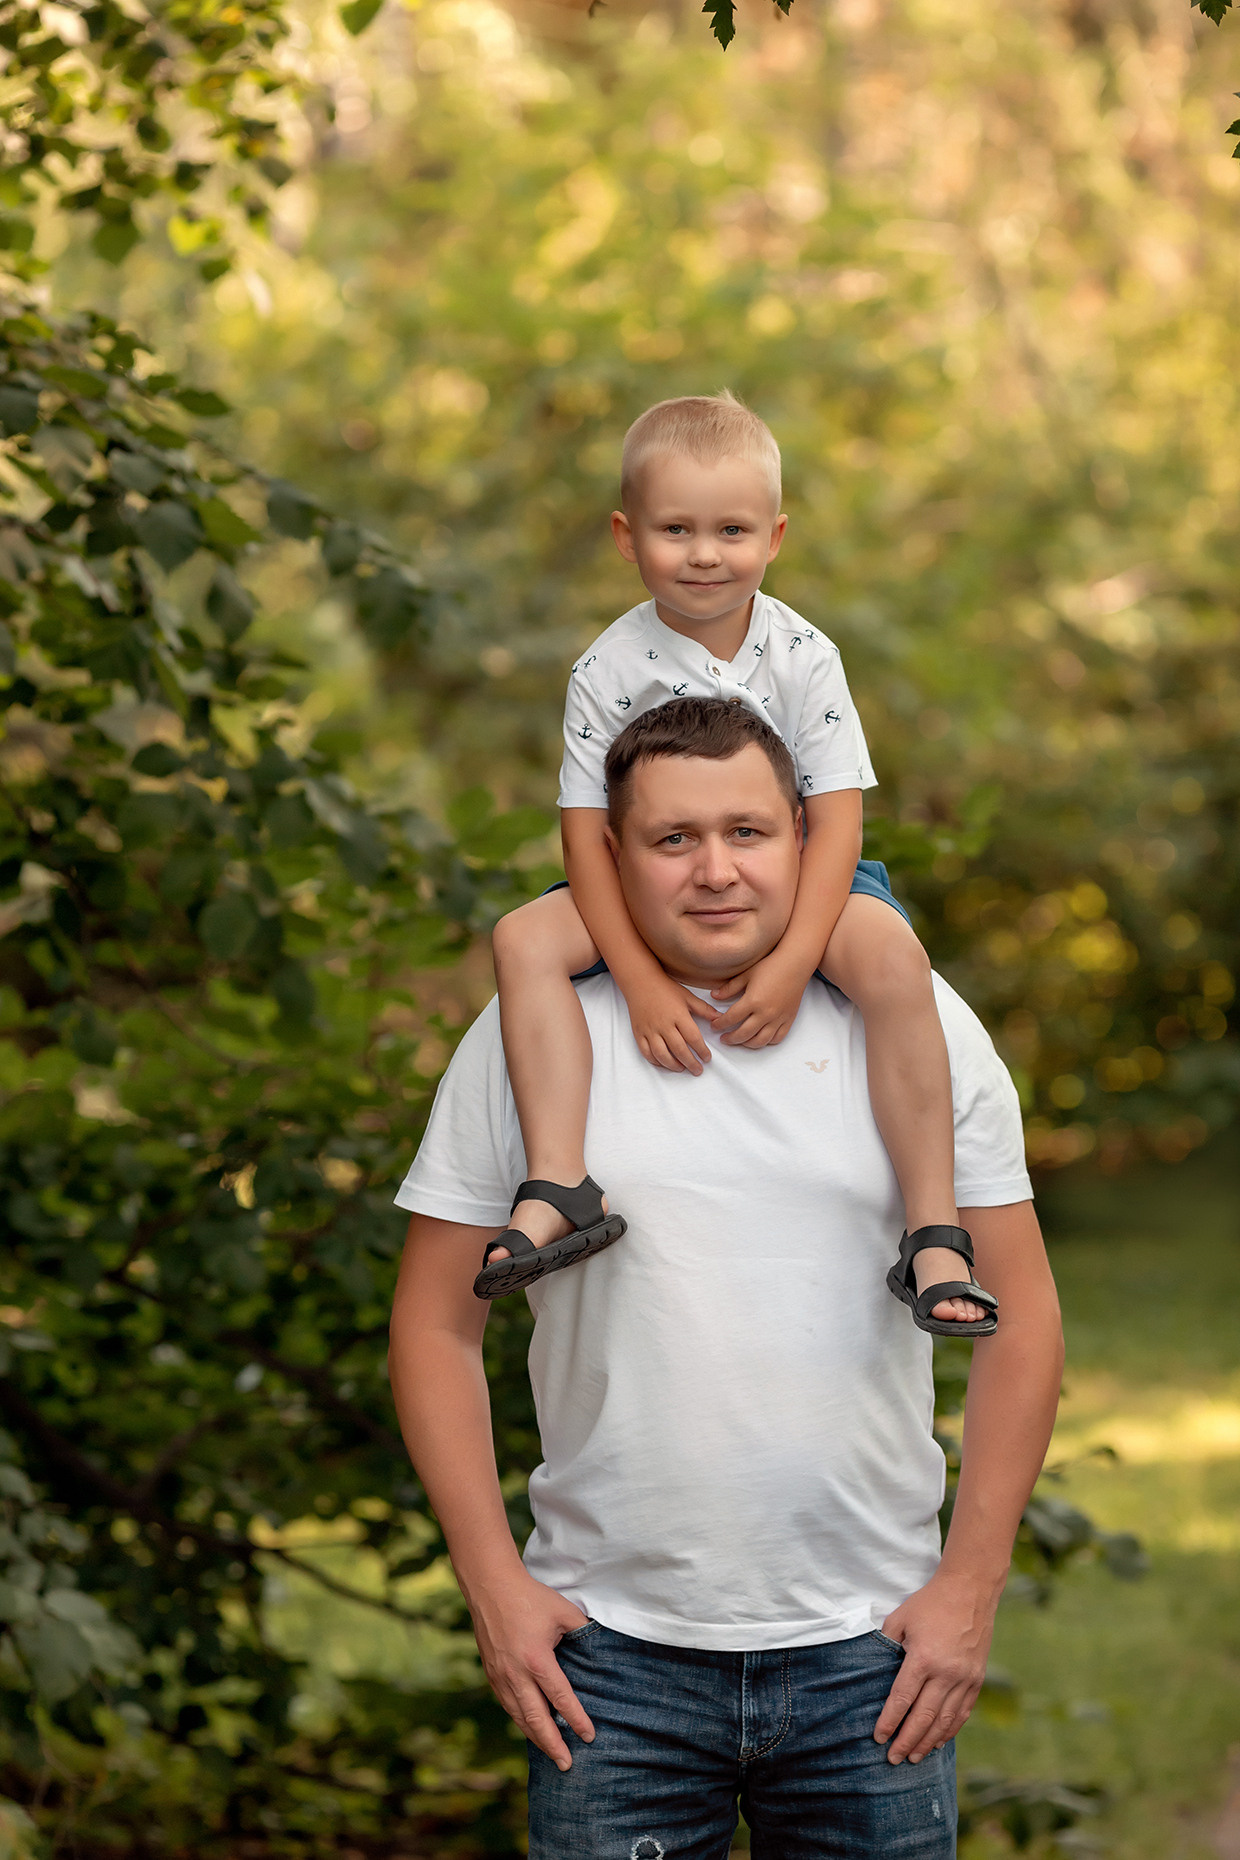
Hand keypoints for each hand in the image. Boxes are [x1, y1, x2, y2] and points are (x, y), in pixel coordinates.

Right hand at [469, 1572, 594, 1769]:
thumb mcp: (563, 1611)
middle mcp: (517, 1674)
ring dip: (535, 1738)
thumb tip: (600, 1648)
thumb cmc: (530, 1597)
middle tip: (566, 1764)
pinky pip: (507, 1706)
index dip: (576, 1719)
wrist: (491, 1588)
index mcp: (537, 1660)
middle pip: (537, 1719)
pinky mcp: (491, 1674)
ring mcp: (501, 1677)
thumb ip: (583, 1632)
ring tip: (551, 1754)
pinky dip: (520, 1722)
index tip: (589, 1736)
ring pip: (519, 1716)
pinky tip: (529, 1729)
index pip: (561, 1698)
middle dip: (553, 1744)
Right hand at [623, 968, 718, 1073]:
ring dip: (673, 1065)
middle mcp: (663, 1024)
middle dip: (691, 1063)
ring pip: (661, 1054)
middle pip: (679, 1049)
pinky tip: (664, 1063)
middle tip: (698, 1070)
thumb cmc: (666, 989)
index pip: (693, 1038)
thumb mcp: (687, 996)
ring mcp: (649, 1030)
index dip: (702, 1050)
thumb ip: (704, 1009)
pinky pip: (646, 1052)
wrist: (640, 982)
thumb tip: (720, 1018)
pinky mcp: (638, 1033)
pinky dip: (655, 1061)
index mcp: (678, 1015)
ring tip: (682, 1069)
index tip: (707, 1058)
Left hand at [710, 948, 814, 1047]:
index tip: (714, 1025)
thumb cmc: (771, 966)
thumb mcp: (746, 974)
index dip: (720, 1024)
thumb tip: (714, 996)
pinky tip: (759, 1038)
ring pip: (760, 1041)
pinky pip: (777, 1038)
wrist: (795, 964)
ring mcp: (778, 1018)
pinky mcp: (789, 1019)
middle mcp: (766, 1013)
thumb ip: (729, 988)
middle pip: (744, 1034)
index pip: (731, 1019)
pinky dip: (767, 1042)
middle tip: (724, 1038)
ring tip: (740, 1040)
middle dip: (730, 1038)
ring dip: (747, 1044)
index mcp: (753, 1001)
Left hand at [872, 1570, 998, 1763]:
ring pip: (945, 1720)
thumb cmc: (930, 1603)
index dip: (889, 1722)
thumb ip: (887, 1644)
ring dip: (928, 1742)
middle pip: (923, 1717)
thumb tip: (876, 1668)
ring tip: (914, 1757)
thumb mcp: (900, 1617)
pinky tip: (939, 1742)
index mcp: (923, 1658)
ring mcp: (964, 1678)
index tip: (878, 1738)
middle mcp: (946, 1673)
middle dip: (906, 1741)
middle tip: (893, 1759)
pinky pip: (962, 1713)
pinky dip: (950, 1730)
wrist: (970, 1591)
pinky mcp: (977, 1680)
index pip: (902, 1699)